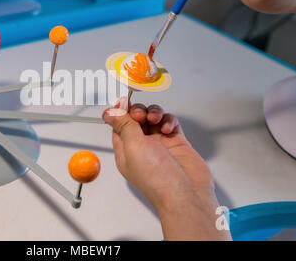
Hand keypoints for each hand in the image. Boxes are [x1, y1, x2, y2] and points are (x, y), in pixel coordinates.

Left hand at [102, 100, 230, 239]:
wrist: (185, 194)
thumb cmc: (157, 179)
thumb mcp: (132, 146)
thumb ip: (123, 125)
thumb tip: (110, 112)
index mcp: (125, 151)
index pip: (118, 125)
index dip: (120, 111)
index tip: (123, 100)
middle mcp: (141, 147)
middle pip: (136, 119)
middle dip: (138, 111)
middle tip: (141, 115)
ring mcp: (159, 144)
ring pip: (153, 118)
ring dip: (153, 114)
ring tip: (155, 119)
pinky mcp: (176, 142)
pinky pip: (170, 123)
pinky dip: (168, 121)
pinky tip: (168, 128)